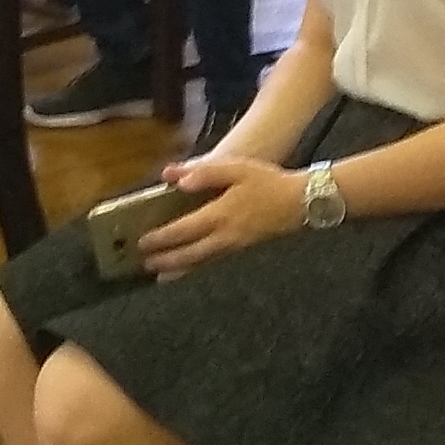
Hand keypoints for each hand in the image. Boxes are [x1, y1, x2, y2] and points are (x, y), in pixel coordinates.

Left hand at [132, 154, 304, 277]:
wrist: (301, 202)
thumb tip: (174, 179)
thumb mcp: (236, 168)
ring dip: (180, 269)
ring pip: (202, 262)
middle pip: (190, 254)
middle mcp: (225, 236)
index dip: (161, 238)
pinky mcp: (243, 249)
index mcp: (220, 215)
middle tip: (145, 264)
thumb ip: (204, 172)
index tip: (142, 242)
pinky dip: (199, 267)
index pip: (183, 230)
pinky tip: (193, 268)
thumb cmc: (267, 182)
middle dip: (167, 260)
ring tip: (161, 276)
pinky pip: (215, 262)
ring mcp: (235, 246)